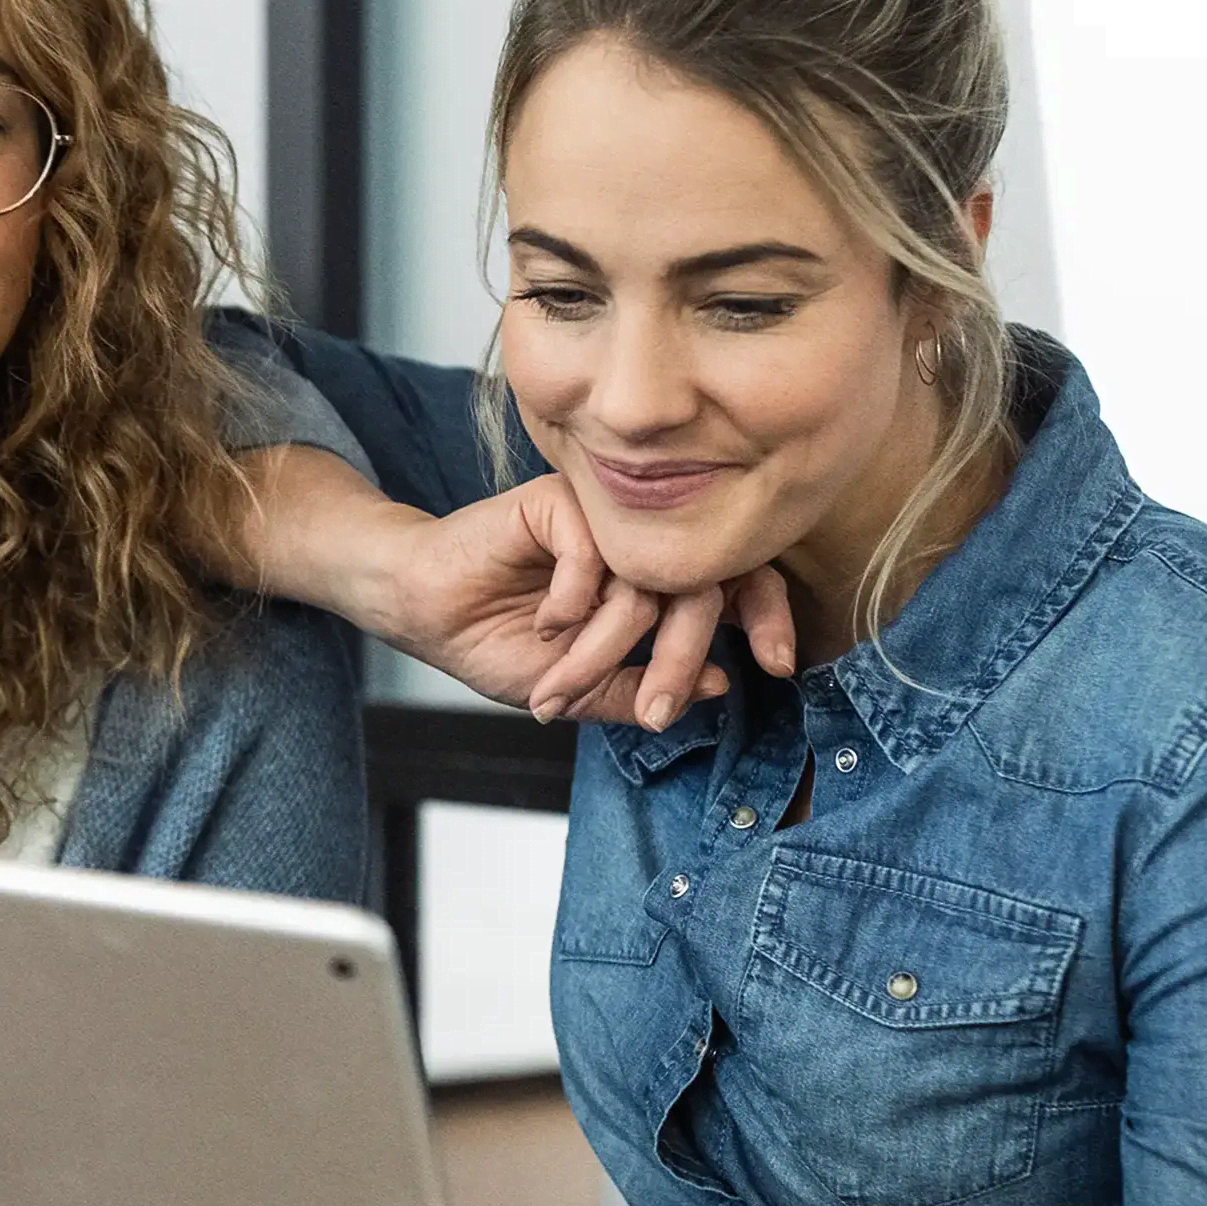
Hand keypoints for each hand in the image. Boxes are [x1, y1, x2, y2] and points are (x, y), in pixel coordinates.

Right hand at [373, 476, 797, 726]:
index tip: (778, 666)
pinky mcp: (561, 500)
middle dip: (679, 657)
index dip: (767, 616)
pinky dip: (573, 601)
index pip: (737, 582)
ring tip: (562, 680)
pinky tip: (547, 623)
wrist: (428, 615)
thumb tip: (721, 683)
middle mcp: (640, 541)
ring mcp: (604, 517)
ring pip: (641, 582)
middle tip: (656, 705)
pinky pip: (595, 552)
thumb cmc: (499, 643)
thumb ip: (645, 689)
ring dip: (603, 646)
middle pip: (699, 586)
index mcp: (657, 577)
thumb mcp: (583, 689)